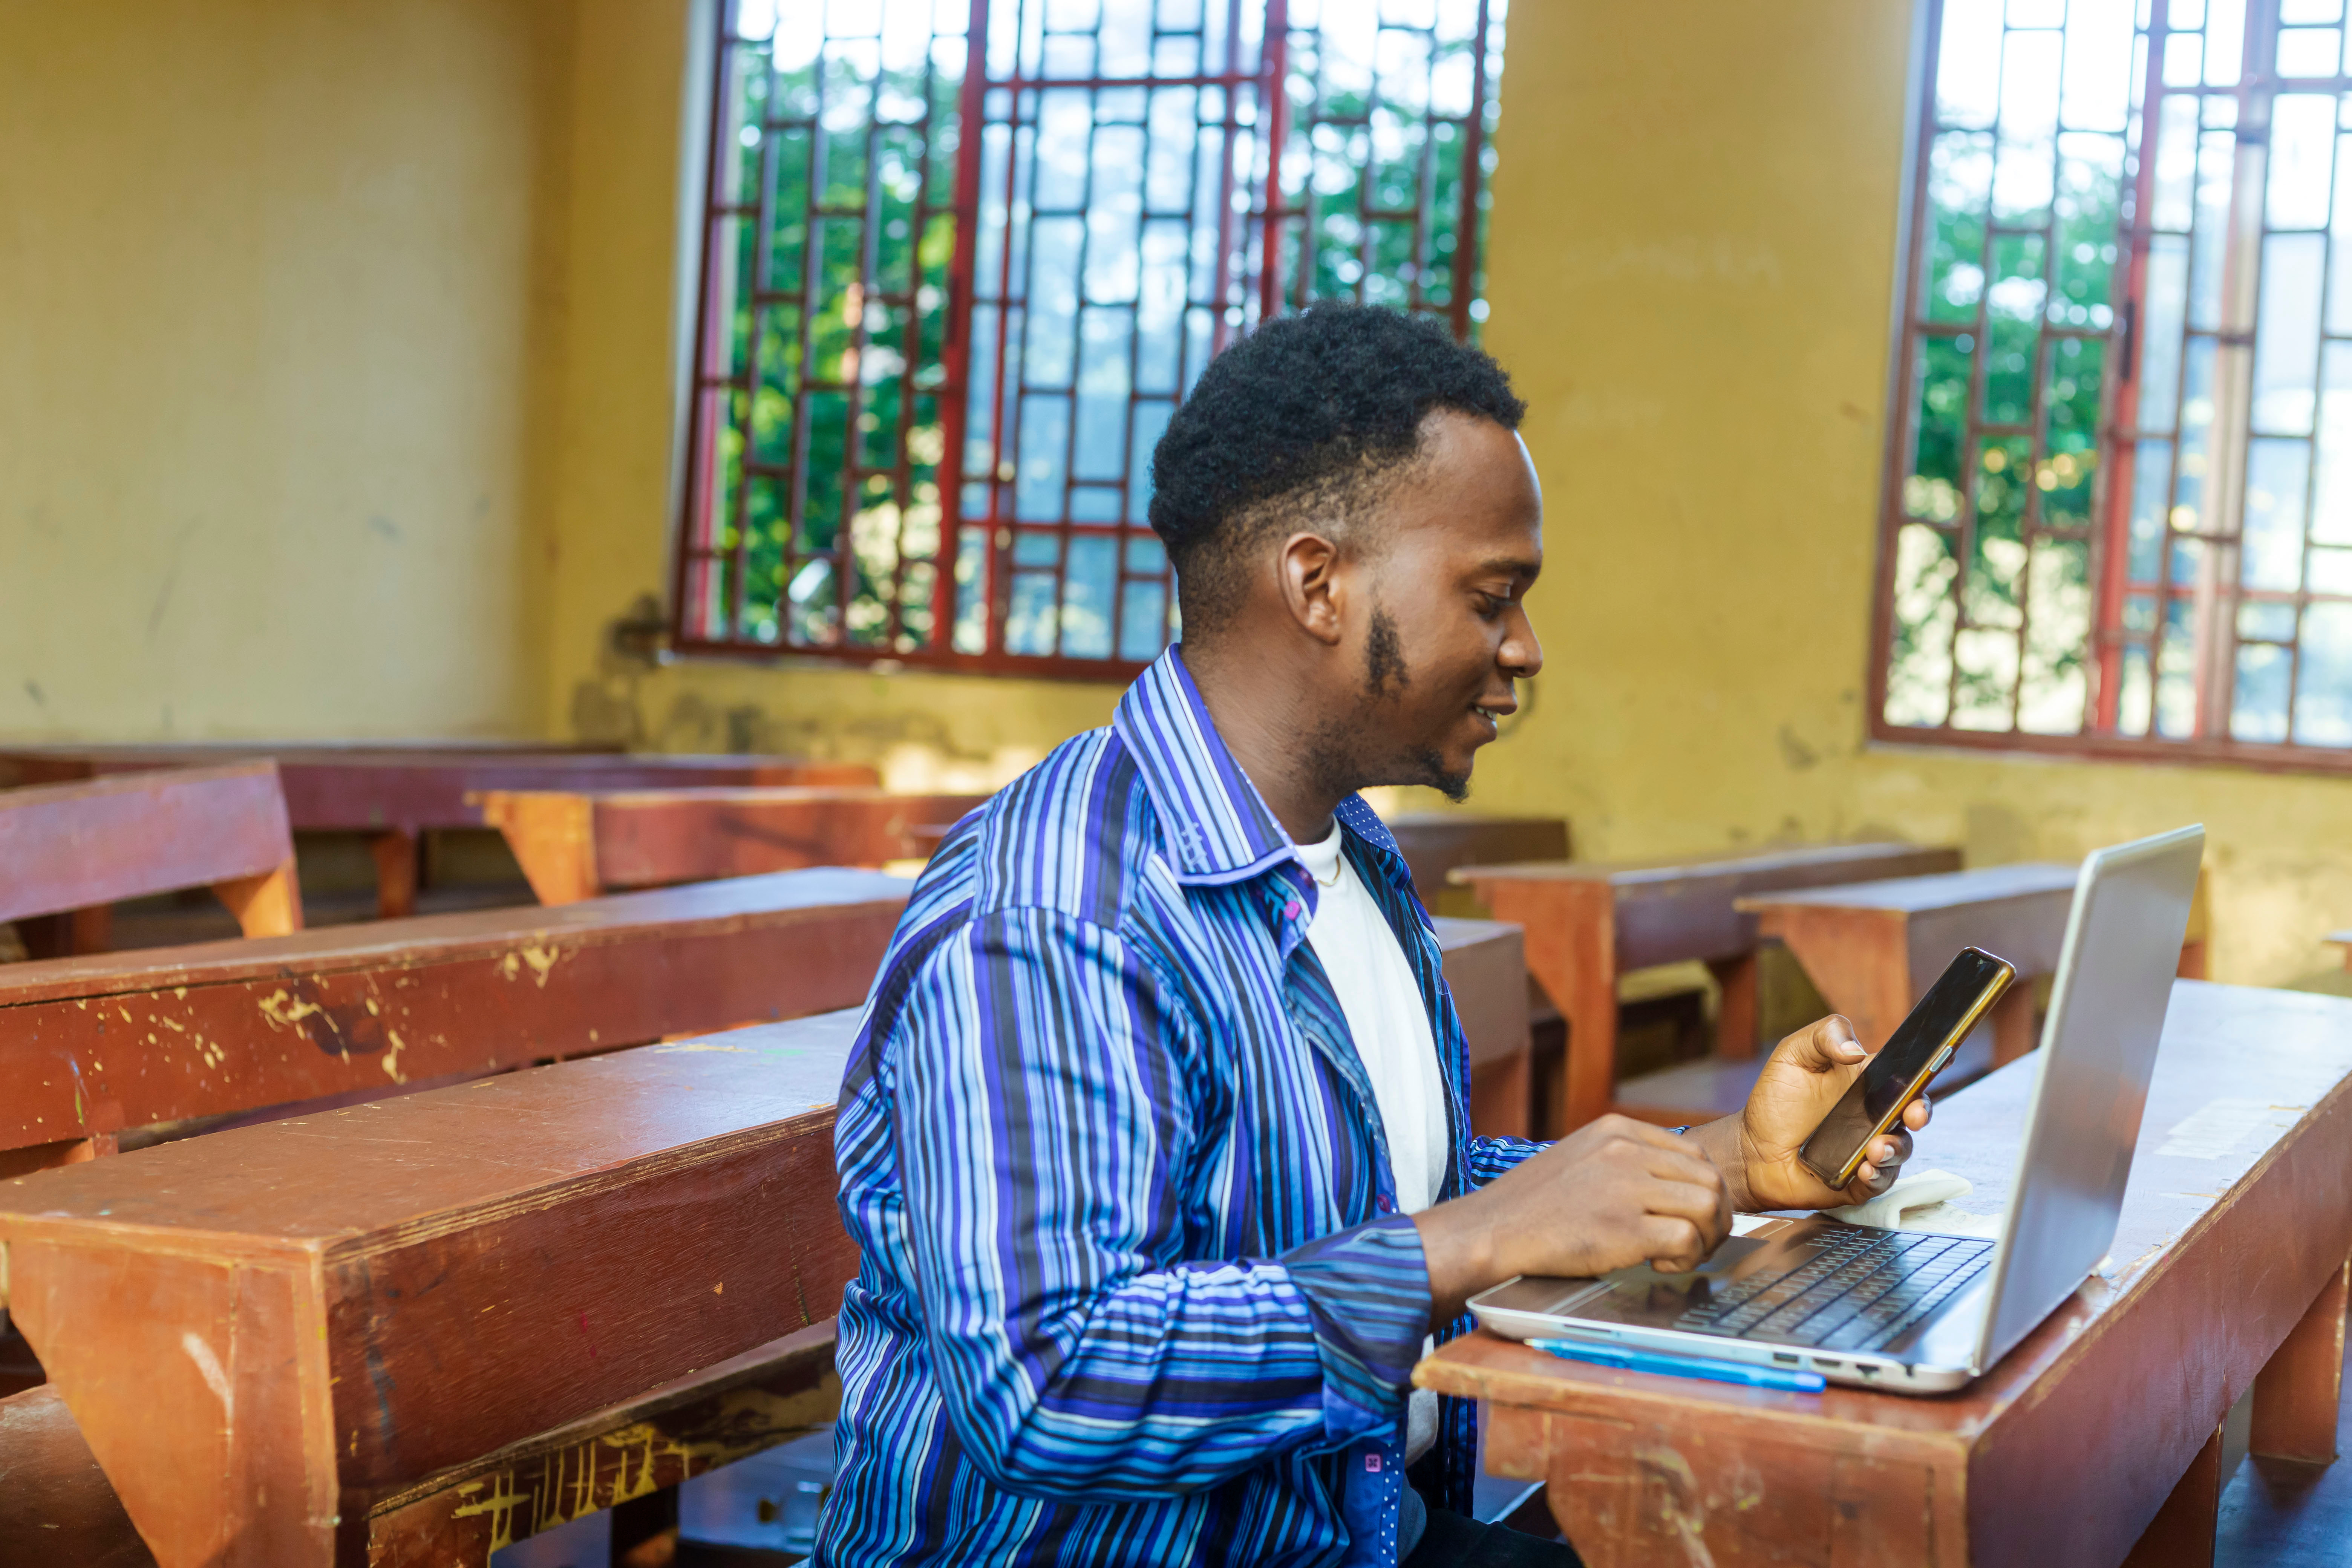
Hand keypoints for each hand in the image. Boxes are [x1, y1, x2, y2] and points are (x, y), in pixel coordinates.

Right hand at [1414, 1115, 1731, 1320]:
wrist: (1489, 1231)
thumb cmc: (1532, 1206)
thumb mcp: (1580, 1158)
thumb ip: (1624, 1161)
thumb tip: (1674, 1185)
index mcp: (1615, 1129)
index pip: (1694, 1151)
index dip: (1704, 1188)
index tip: (1692, 1215)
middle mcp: (1624, 1150)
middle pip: (1710, 1177)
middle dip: (1715, 1216)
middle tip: (1697, 1242)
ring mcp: (1625, 1188)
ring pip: (1708, 1205)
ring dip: (1704, 1238)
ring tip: (1675, 1254)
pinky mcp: (1623, 1228)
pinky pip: (1686, 1239)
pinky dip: (1684, 1258)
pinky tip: (1657, 1265)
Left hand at [1685, 1015, 1933, 1212]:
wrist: (1751, 1146)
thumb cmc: (1776, 1097)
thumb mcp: (1794, 1055)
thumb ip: (1825, 1036)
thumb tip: (1856, 1051)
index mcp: (1870, 1083)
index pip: (1908, 1073)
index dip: (1931, 1065)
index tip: (1943, 1058)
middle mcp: (1876, 1116)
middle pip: (1914, 1113)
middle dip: (1920, 1112)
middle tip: (1911, 1114)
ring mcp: (1870, 1149)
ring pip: (1900, 1150)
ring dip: (1894, 1149)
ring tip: (1875, 1148)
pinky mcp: (1858, 1180)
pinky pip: (1879, 1181)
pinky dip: (1877, 1176)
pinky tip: (1864, 1170)